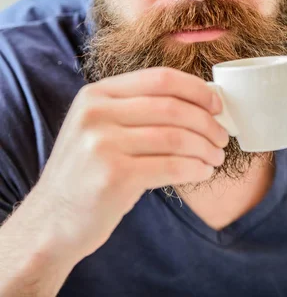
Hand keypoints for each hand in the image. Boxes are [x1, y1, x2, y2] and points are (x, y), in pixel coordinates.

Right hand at [33, 67, 228, 261]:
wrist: (52, 220)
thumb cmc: (88, 172)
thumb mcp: (99, 127)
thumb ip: (137, 110)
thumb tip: (199, 103)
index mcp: (96, 94)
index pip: (159, 79)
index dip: (195, 89)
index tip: (217, 104)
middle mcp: (96, 113)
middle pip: (171, 107)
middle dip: (206, 121)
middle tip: (222, 136)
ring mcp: (102, 144)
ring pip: (175, 136)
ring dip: (205, 147)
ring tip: (216, 157)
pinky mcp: (114, 177)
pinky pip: (171, 166)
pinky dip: (195, 168)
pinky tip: (203, 172)